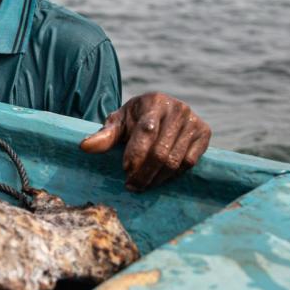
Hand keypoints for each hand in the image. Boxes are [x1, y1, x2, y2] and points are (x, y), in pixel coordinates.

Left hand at [79, 92, 211, 191]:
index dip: (136, 154)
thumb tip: (84, 147)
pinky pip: (189, 163)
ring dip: (156, 179)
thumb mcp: (118, 123)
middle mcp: (177, 109)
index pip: (146, 131)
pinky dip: (173, 175)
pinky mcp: (205, 133)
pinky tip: (159, 179)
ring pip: (175, 161)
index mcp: (154, 102)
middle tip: (131, 186)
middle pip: (160, 152)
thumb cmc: (134, 120)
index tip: (125, 171)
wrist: (160, 112)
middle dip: (144, 173)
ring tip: (141, 186)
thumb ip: (104, 136)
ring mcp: (193, 121)